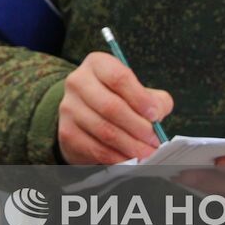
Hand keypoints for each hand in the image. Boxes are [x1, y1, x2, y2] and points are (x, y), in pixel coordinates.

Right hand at [57, 52, 172, 164]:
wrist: (85, 112)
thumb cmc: (119, 98)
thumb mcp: (137, 90)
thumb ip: (154, 99)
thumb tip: (157, 115)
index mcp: (97, 64)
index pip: (119, 77)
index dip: (140, 98)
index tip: (156, 115)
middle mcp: (78, 82)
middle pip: (111, 106)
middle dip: (138, 127)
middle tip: (154, 141)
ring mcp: (69, 107)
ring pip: (104, 130)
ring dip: (130, 146)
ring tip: (147, 153)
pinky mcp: (67, 132)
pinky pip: (95, 148)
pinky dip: (117, 158)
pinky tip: (131, 160)